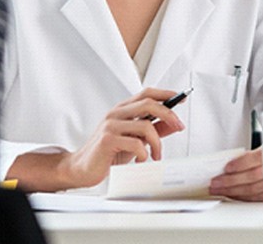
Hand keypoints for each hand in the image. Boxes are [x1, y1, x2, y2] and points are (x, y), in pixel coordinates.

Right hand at [64, 87, 185, 187]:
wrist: (82, 168)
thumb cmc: (108, 153)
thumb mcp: (135, 140)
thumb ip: (153, 130)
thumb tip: (173, 123)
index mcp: (122, 110)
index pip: (146, 93)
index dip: (165, 94)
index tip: (181, 98)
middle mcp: (116, 113)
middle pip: (149, 103)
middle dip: (169, 114)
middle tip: (179, 126)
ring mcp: (111, 125)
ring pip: (146, 125)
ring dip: (158, 143)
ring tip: (157, 155)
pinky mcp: (108, 140)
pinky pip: (136, 143)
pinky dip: (144, 154)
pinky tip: (141, 160)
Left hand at [208, 148, 262, 200]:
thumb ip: (249, 154)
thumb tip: (228, 161)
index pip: (255, 159)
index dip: (240, 164)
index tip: (226, 168)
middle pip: (251, 177)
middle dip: (231, 181)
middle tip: (216, 182)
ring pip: (253, 190)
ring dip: (234, 191)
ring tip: (219, 190)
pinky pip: (258, 198)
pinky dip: (244, 197)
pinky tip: (233, 195)